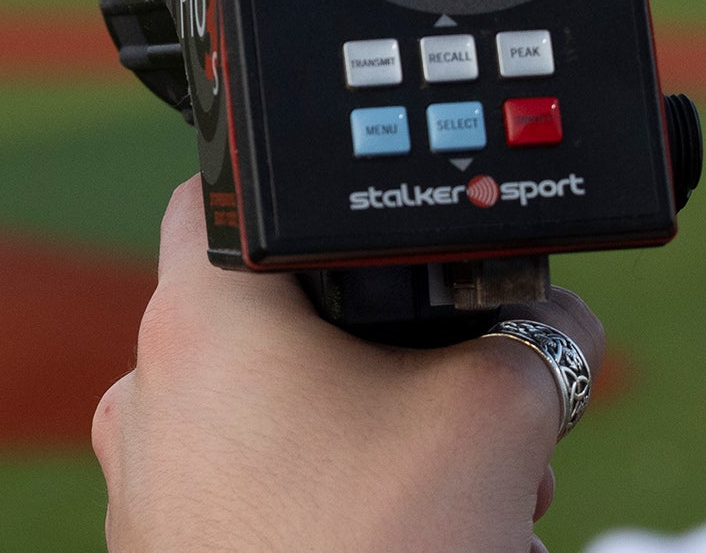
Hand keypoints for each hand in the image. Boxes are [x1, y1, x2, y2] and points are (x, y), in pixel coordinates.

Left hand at [92, 176, 605, 551]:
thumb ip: (541, 335)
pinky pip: (245, 486)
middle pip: (273, 315)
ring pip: (265, 410)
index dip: (310, 192)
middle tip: (459, 399)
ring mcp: (144, 480)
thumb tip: (561, 324)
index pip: (225, 189)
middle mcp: (148, 390)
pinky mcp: (162, 549)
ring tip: (451, 490)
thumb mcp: (501, 415)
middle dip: (382, 347)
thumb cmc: (385, 551)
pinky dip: (319, 494)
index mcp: (202, 322)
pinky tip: (398, 534)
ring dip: (364, 429)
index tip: (374, 225)